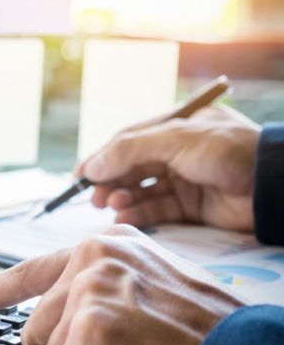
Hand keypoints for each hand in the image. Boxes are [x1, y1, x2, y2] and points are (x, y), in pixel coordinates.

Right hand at [76, 106, 259, 231]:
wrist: (272, 185)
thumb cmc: (227, 151)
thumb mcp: (174, 139)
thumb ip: (129, 150)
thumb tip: (90, 166)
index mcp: (174, 127)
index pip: (128, 140)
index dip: (102, 157)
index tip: (80, 174)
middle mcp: (176, 152)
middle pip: (131, 167)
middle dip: (110, 181)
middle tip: (93, 196)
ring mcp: (183, 180)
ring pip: (141, 190)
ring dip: (122, 198)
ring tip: (111, 205)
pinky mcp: (191, 207)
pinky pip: (156, 210)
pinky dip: (138, 214)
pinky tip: (125, 216)